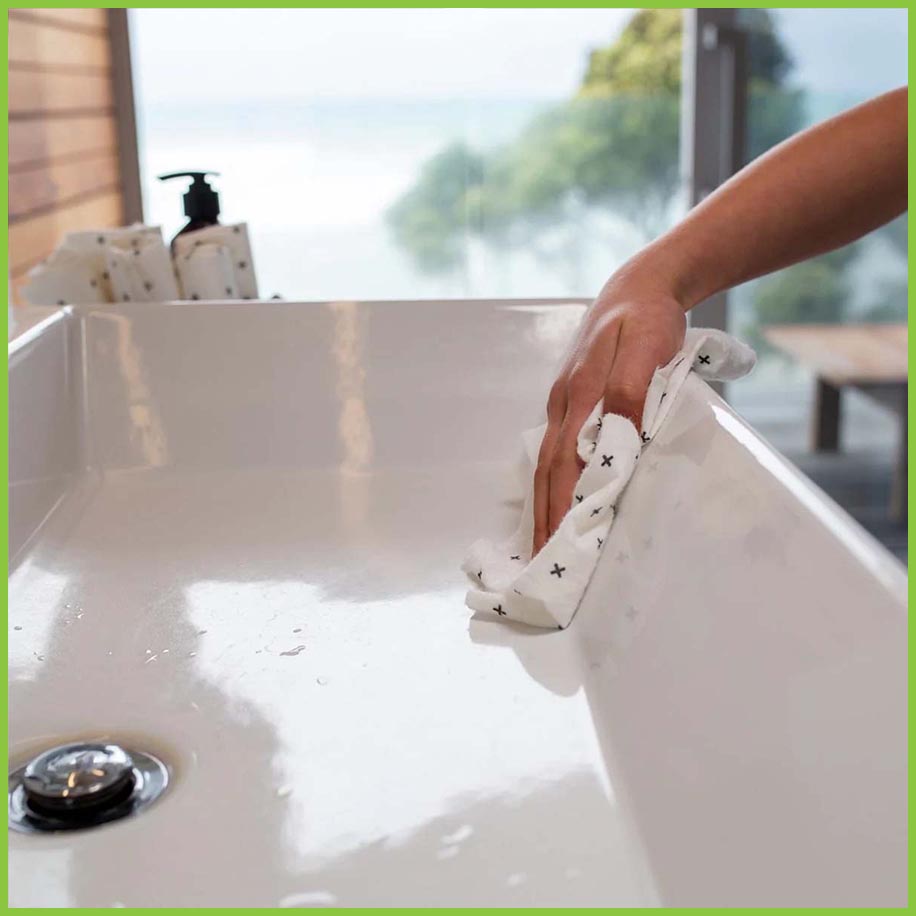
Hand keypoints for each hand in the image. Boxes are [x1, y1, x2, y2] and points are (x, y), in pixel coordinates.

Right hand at [532, 278, 685, 554]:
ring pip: (548, 463)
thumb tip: (617, 440)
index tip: (554, 546)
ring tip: (542, 541)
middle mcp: (564, 405)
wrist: (641, 288)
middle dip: (543, 517)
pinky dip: (552, 482)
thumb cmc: (646, 320)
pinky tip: (555, 498)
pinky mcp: (574, 402)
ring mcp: (565, 403)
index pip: (563, 465)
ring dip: (544, 504)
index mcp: (578, 396)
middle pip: (548, 471)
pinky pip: (558, 450)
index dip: (557, 507)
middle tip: (540, 563)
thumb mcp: (645, 349)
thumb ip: (630, 391)